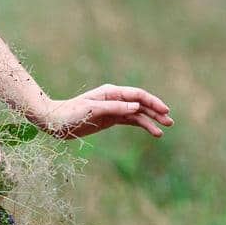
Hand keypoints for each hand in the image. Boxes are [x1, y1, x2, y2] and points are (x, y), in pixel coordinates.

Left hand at [38, 85, 173, 140]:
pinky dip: (142, 125)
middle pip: (140, 104)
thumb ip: (115, 108)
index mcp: (111, 92)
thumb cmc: (71, 113)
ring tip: (163, 130)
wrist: (55, 122)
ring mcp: (114, 109)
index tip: (164, 111)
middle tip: (170, 122)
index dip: (152, 102)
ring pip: (138, 114)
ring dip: (151, 121)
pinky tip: (152, 132)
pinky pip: (130, 121)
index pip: (137, 95)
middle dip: (156, 112)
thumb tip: (137, 107)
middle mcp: (115, 99)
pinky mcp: (110, 119)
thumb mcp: (92, 110)